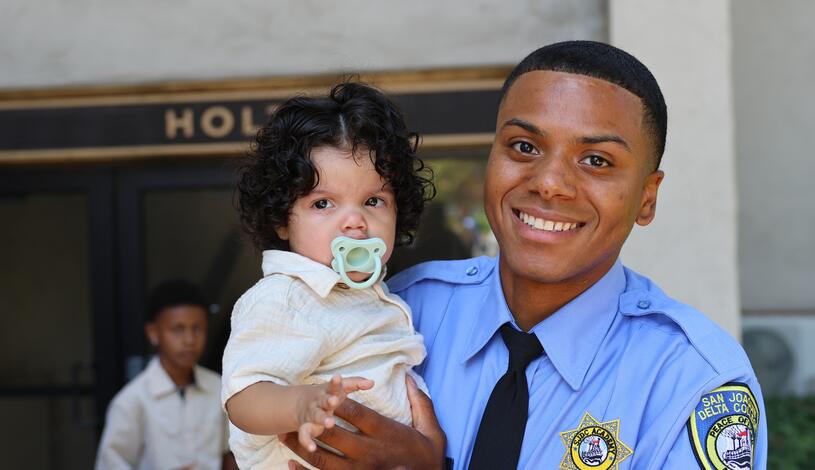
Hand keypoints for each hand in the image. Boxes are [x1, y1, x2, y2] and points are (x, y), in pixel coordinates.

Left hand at [281, 375, 445, 469]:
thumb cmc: (429, 457)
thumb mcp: (431, 429)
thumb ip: (420, 402)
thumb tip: (409, 376)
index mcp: (386, 435)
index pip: (356, 414)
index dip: (338, 400)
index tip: (325, 389)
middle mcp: (369, 454)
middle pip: (333, 435)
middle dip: (313, 420)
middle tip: (297, 409)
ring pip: (322, 458)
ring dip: (301, 446)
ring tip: (285, 434)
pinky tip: (290, 464)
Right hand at [296, 375, 373, 451]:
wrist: (299, 403)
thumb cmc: (328, 395)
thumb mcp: (339, 388)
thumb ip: (355, 383)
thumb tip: (372, 382)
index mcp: (328, 392)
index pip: (333, 386)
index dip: (335, 383)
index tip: (337, 377)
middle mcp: (319, 402)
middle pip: (324, 400)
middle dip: (329, 400)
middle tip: (334, 400)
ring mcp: (312, 414)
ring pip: (316, 417)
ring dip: (322, 419)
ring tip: (330, 423)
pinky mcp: (306, 428)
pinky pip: (304, 435)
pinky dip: (306, 442)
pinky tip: (312, 448)